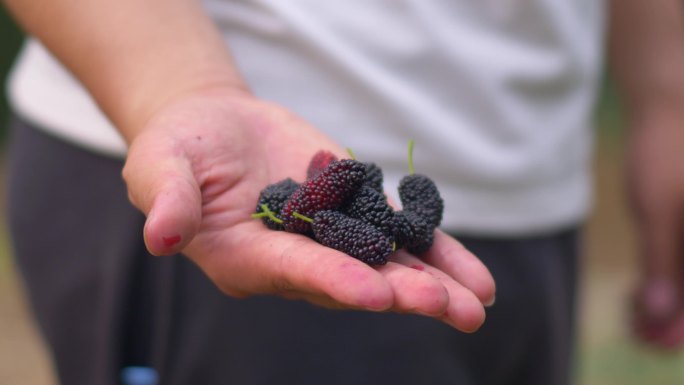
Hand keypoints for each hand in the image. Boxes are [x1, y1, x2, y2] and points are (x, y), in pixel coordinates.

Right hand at [122, 87, 495, 331]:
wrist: (218, 127)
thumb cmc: (179, 147)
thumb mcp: (160, 165)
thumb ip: (166, 198)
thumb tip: (159, 238)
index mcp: (245, 256)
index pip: (293, 271)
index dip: (333, 280)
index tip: (376, 292)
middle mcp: (293, 259)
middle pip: (351, 279)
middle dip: (398, 292)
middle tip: (447, 307)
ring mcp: (328, 238)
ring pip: (384, 265)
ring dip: (429, 284)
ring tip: (474, 304)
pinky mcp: (353, 213)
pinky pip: (398, 236)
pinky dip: (435, 253)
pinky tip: (473, 278)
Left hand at [627, 115, 683, 348]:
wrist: (670, 108)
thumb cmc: (667, 152)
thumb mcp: (657, 210)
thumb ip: (662, 263)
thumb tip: (659, 314)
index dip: (682, 328)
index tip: (650, 337)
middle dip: (674, 318)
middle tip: (635, 327)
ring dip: (670, 304)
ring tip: (633, 307)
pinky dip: (670, 282)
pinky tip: (642, 290)